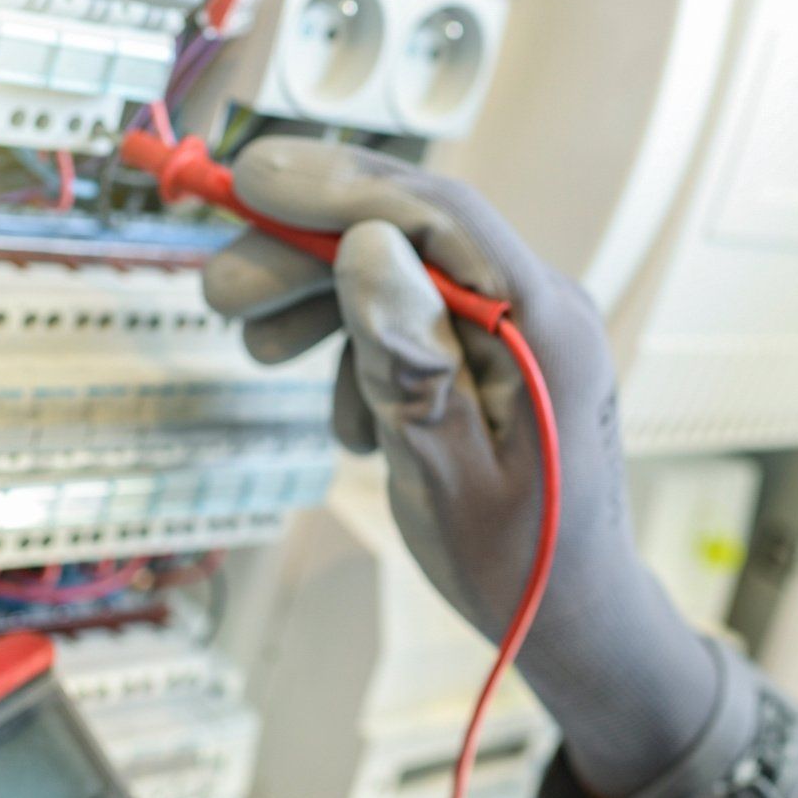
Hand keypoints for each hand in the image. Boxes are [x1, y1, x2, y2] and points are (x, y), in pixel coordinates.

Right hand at [203, 139, 724, 797]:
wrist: (575, 619)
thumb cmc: (518, 563)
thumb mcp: (445, 468)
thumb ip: (408, 356)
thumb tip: (367, 244)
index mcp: (544, 325)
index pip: (439, 216)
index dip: (339, 186)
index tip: (249, 178)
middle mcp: (539, 308)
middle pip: (410, 238)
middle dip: (306, 250)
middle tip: (222, 291)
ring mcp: (520, 331)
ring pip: (401, 277)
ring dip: (322, 303)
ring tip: (260, 348)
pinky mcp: (498, 356)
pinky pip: (414, 323)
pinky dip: (358, 353)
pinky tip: (346, 424)